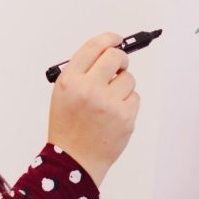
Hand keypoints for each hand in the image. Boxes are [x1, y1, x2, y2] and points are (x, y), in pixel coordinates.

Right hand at [47, 32, 139, 186]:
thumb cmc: (68, 126)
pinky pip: (134, 97)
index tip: (116, 39)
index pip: (93, 47)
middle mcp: (88, 89)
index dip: (108, 39)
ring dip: (122, 86)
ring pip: (128, 78)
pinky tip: (113, 116)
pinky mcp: (125, 117)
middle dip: (120, 60)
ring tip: (108, 102)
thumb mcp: (63, 94)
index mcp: (69, 81)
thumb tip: (108, 51)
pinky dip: (127, 103)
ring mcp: (108, 103)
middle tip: (118, 67)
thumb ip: (82, 72)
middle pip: (116, 57)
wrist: (72, 159)